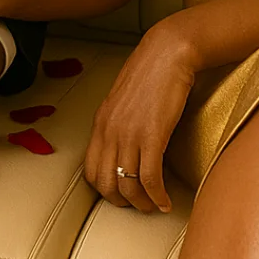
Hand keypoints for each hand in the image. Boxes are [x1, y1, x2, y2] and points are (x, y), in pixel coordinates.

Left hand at [84, 21, 195, 213]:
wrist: (168, 52)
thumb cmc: (150, 71)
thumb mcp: (123, 99)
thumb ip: (118, 122)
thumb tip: (123, 145)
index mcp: (101, 122)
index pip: (90, 170)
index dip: (104, 189)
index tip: (120, 194)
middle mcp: (110, 130)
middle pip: (105, 184)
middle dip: (122, 202)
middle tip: (138, 205)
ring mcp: (129, 133)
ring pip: (128, 186)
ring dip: (142, 204)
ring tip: (155, 206)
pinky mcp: (152, 135)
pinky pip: (151, 179)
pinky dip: (158, 196)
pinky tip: (167, 200)